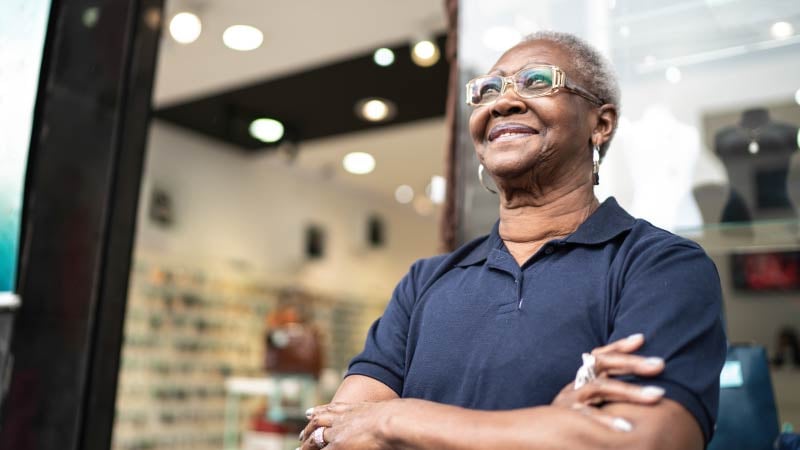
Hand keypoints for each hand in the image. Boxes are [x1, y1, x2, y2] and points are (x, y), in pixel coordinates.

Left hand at [299, 401, 394, 449]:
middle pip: (319, 422)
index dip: (321, 410)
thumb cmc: (398, 417)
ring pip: (316, 438)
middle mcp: (342, 419)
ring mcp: (338, 433)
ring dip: (306, 444)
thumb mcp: (387, 412)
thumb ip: (382, 414)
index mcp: (354, 409)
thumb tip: (393, 414)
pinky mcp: (337, 446)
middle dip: (309, 427)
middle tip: (301, 434)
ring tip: (300, 448)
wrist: (392, 421)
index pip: (333, 409)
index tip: (310, 412)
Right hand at [551, 333, 665, 430]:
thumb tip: (639, 392)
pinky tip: (628, 429)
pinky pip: (589, 417)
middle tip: (660, 364)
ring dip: (631, 391)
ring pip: (600, 388)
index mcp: (581, 379)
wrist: (533, 437)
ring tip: (657, 396)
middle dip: (632, 363)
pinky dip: (607, 421)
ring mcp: (570, 400)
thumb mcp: (585, 403)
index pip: (600, 356)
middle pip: (603, 364)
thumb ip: (605, 392)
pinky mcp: (567, 418)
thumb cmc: (567, 421)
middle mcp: (575, 385)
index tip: (641, 338)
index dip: (619, 346)